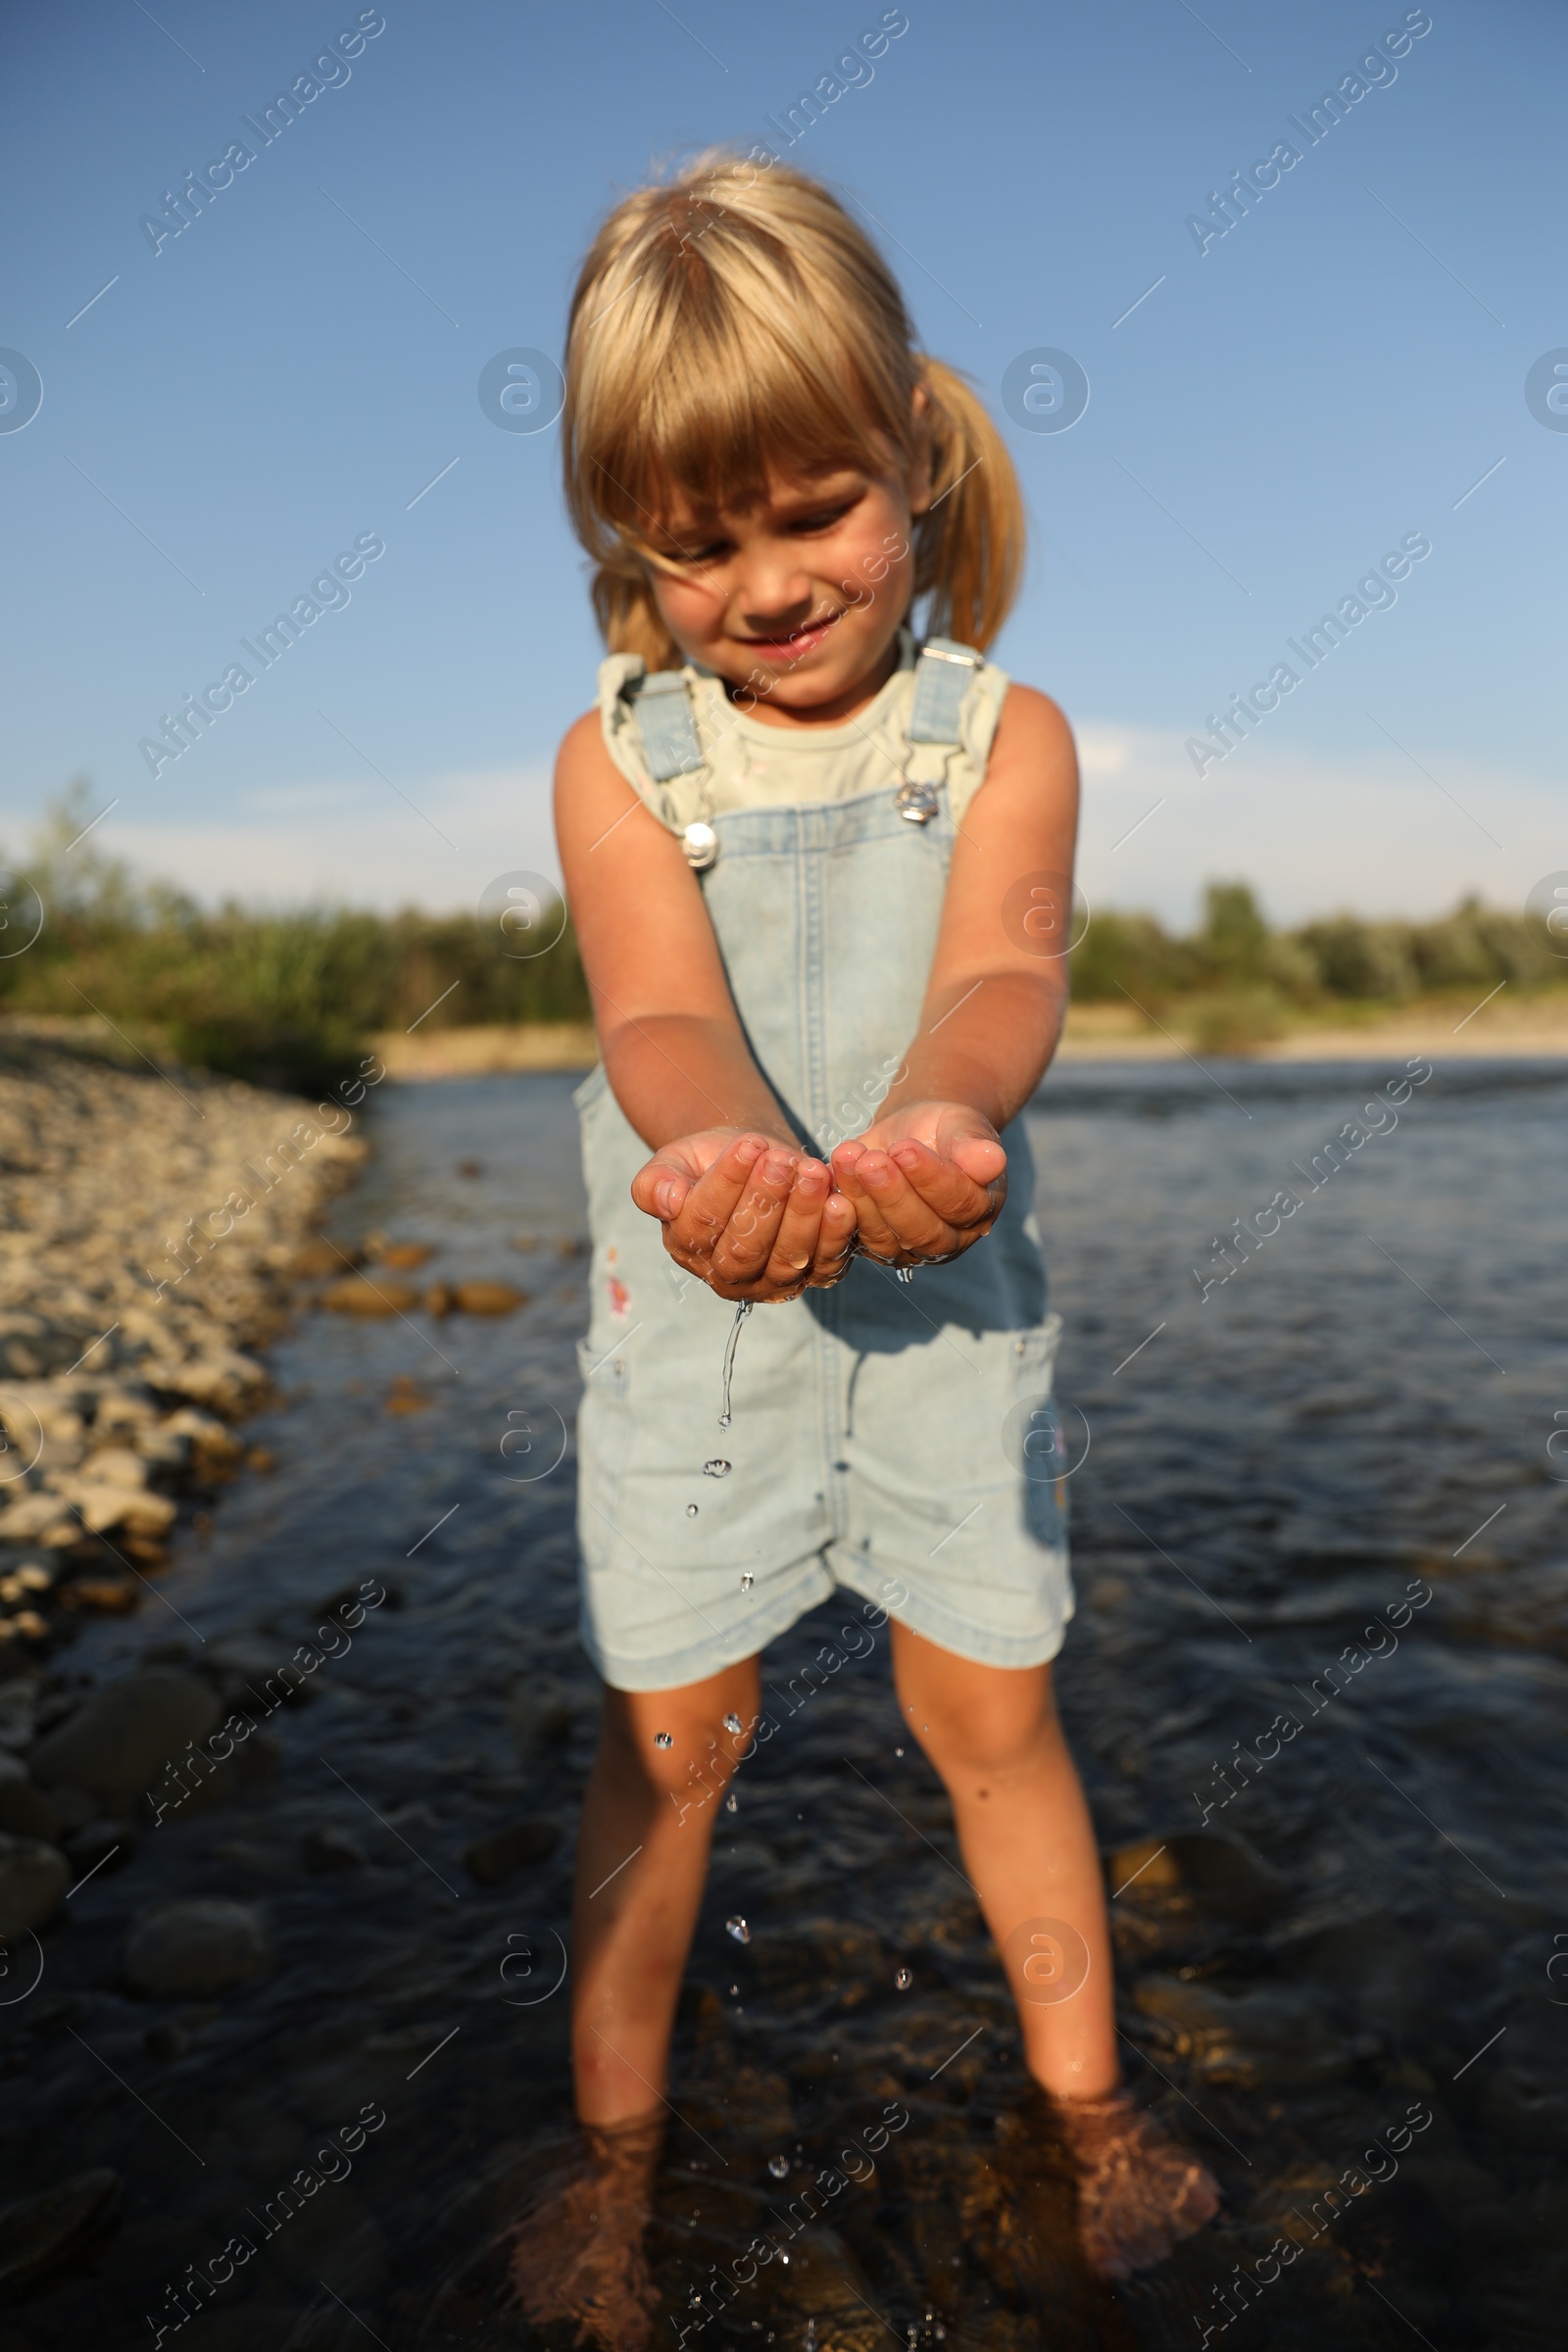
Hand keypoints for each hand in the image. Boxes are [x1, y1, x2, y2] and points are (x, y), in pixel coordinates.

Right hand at [630, 1129, 856, 1301]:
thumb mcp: (672, 1162)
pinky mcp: (812, 1276)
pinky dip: (835, 1235)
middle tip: (781, 1160)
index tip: (748, 1144)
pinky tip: (840, 1202)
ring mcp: (771, 1283)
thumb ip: (654, 1183)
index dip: (727, 1184)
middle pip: (745, 1248)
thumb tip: (668, 1202)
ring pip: (786, 1258)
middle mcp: (726, 1276)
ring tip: (811, 1172)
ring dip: (802, 1215)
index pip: (704, 1222)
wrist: (756, 1160)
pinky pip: (825, 1263)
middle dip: (765, 1201)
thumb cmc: (708, 1161)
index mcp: (687, 1248)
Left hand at [830, 1101, 1006, 1268]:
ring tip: (847, 1156)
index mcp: (980, 1210)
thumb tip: (993, 1159)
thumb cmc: (945, 1129)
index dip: (930, 1179)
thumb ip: (973, 1144)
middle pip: (921, 1230)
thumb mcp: (962, 1125)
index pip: (958, 1203)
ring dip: (861, 1197)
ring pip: (884, 1236)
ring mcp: (909, 1248)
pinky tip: (828, 1173)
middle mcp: (949, 1238)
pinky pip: (853, 1236)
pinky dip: (840, 1205)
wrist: (913, 1133)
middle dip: (892, 1195)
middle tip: (870, 1161)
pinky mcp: (874, 1245)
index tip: (904, 1149)